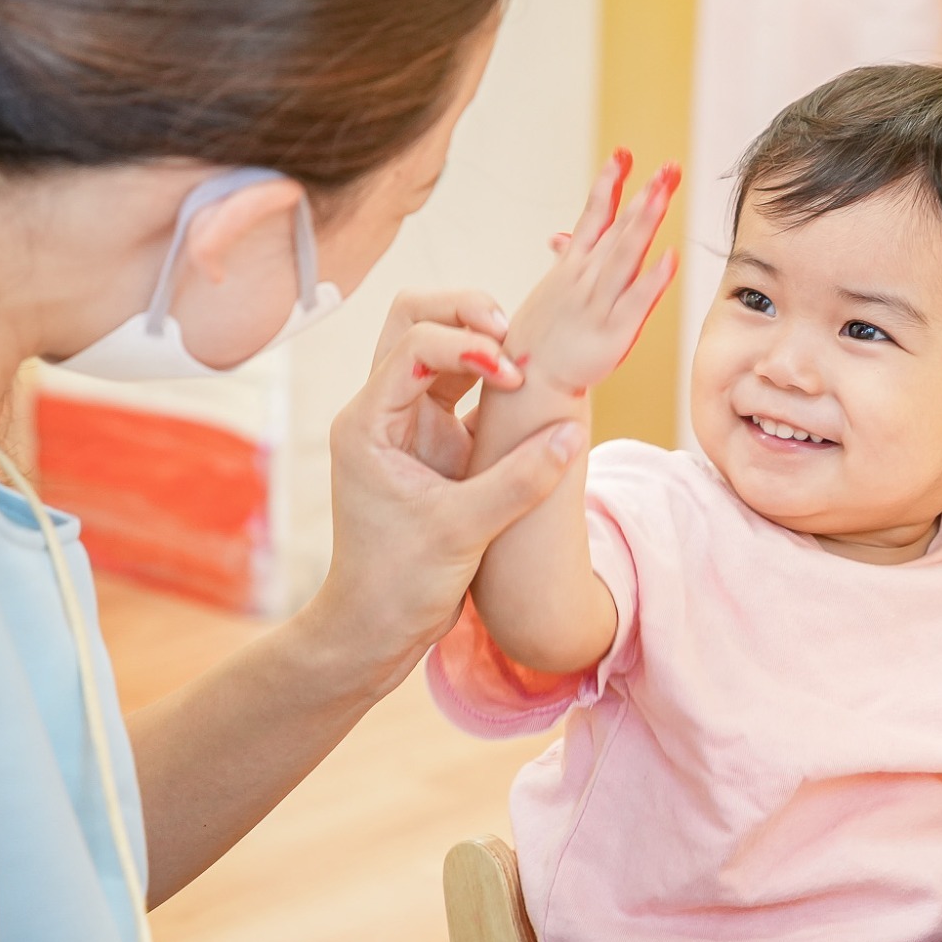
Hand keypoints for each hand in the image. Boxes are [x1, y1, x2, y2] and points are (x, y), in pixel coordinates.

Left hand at [311, 289, 584, 690]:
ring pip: (437, 344)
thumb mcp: (464, 532)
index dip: (470, 347)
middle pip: (414, 318)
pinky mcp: (434, 442)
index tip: (514, 378)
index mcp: (369, 423)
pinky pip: (463, 387)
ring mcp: (407, 423)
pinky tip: (530, 392)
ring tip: (528, 362)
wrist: (374, 628)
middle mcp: (381, 411)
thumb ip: (520, 481)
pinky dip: (495, 378)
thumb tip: (572, 434)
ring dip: (483, 342)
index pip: (415, 345)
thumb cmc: (399, 583)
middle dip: (467, 313)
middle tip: (517, 338)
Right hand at [506, 148, 679, 396]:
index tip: (623, 153)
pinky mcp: (612, 335)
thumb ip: (566, 260)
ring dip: (645, 222)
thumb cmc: (541, 341)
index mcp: (572, 267)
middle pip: (618, 229)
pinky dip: (652, 280)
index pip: (593, 216)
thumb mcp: (551, 292)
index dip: (608, 184)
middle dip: (643, 196)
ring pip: (625, 255)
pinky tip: (672, 258)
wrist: (527, 387)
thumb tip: (563, 236)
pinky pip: (635, 302)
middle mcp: (584, 279)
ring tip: (665, 193)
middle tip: (668, 167)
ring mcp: (598, 304)